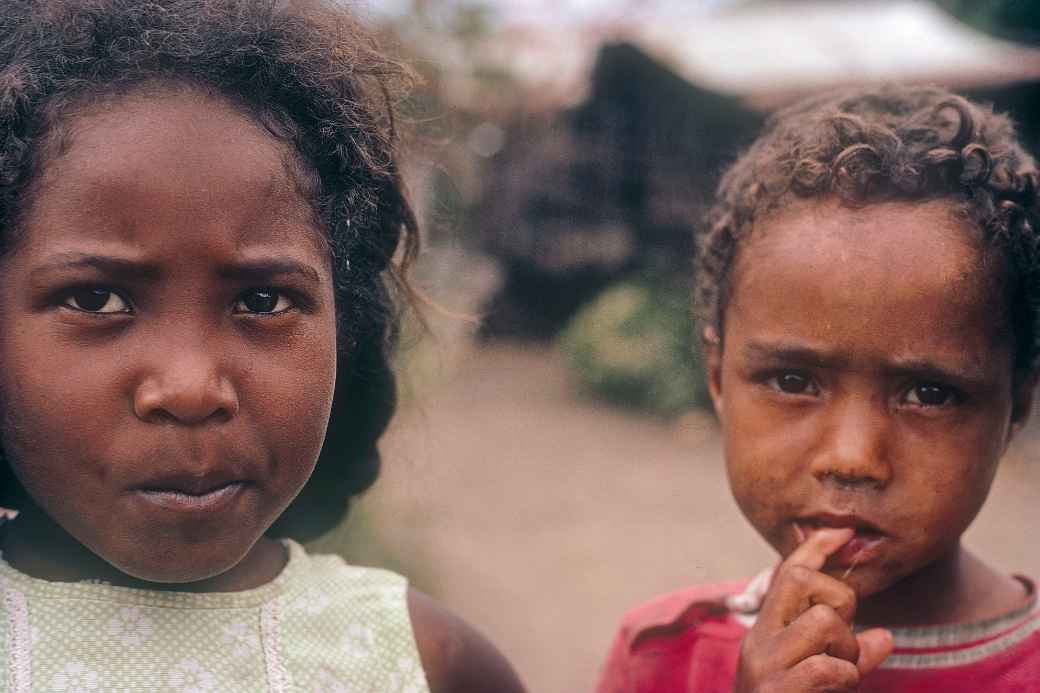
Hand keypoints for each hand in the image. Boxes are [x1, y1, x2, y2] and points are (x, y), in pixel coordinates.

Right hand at [733, 528, 893, 691]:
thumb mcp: (819, 680)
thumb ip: (849, 658)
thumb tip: (886, 636)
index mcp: (766, 631)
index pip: (788, 572)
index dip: (817, 546)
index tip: (844, 531)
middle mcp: (760, 639)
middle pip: (802, 578)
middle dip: (840, 599)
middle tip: (844, 639)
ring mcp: (765, 663)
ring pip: (824, 619)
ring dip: (848, 647)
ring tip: (841, 672)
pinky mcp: (777, 689)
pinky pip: (827, 665)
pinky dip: (845, 675)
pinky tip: (837, 689)